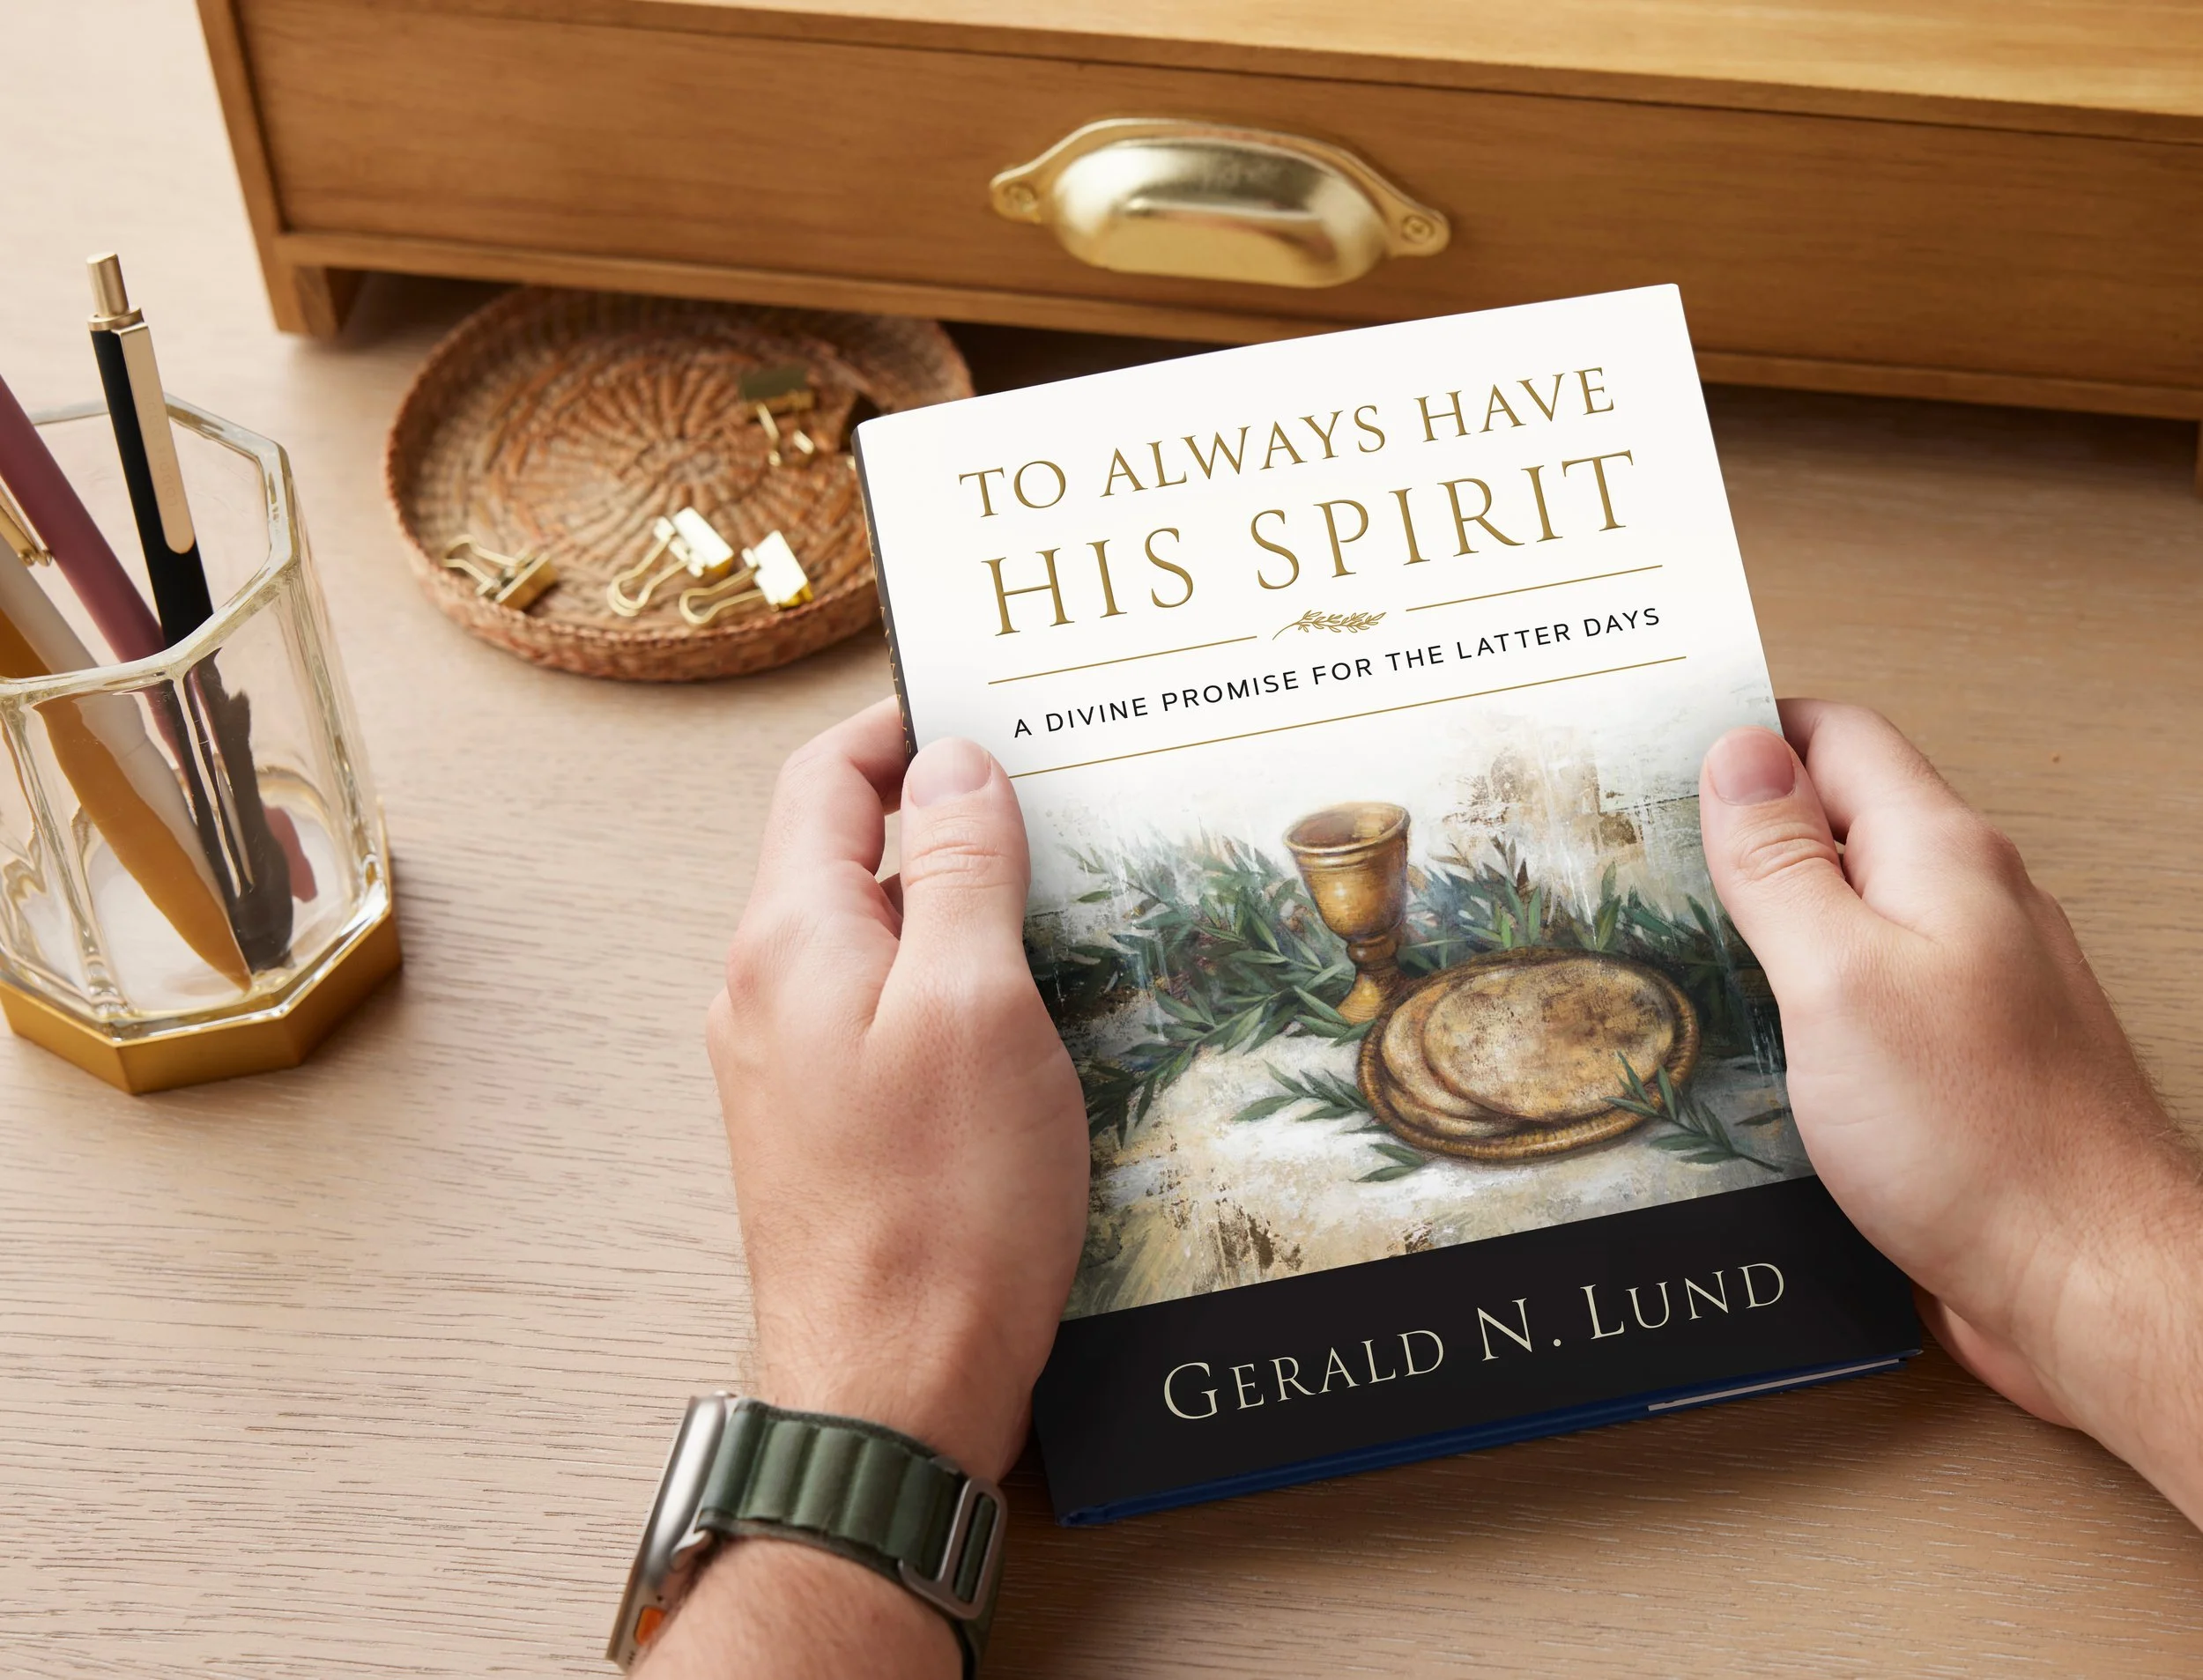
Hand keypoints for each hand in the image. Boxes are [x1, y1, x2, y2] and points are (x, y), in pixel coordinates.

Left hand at [643, 698, 1086, 1677]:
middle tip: (1055, 802)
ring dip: (959, 907)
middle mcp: (769, 989)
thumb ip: (958, 867)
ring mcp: (790, 1063)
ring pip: (877, 937)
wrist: (887, 1392)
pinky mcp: (827, 1123)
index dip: (903, 728)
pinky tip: (1030, 1014)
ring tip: (1061, 905)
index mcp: (790, 937)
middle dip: (947, 814)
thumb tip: (953, 763)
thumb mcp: (974, 1004)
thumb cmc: (938, 1208)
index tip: (989, 711)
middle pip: (848, 852)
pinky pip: (887, 1012)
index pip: (826, 778)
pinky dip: (954, 984)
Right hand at [1699, 700, 2202, 1521]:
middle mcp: (1964, 904)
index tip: (1647, 754)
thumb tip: (1736, 752)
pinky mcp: (1951, 1062)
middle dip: (1734, 828)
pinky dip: (1791, 993)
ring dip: (1758, 918)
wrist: (2088, 1286)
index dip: (1742, 732)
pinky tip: (1735, 1034)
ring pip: (1844, 913)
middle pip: (1837, 821)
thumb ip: (1784, 863)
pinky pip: (1857, 994)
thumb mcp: (1841, 978)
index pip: (1833, 737)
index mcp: (1941, 856)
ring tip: (1661, 940)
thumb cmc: (1979, 1138)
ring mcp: (1964, 984)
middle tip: (1628, 853)